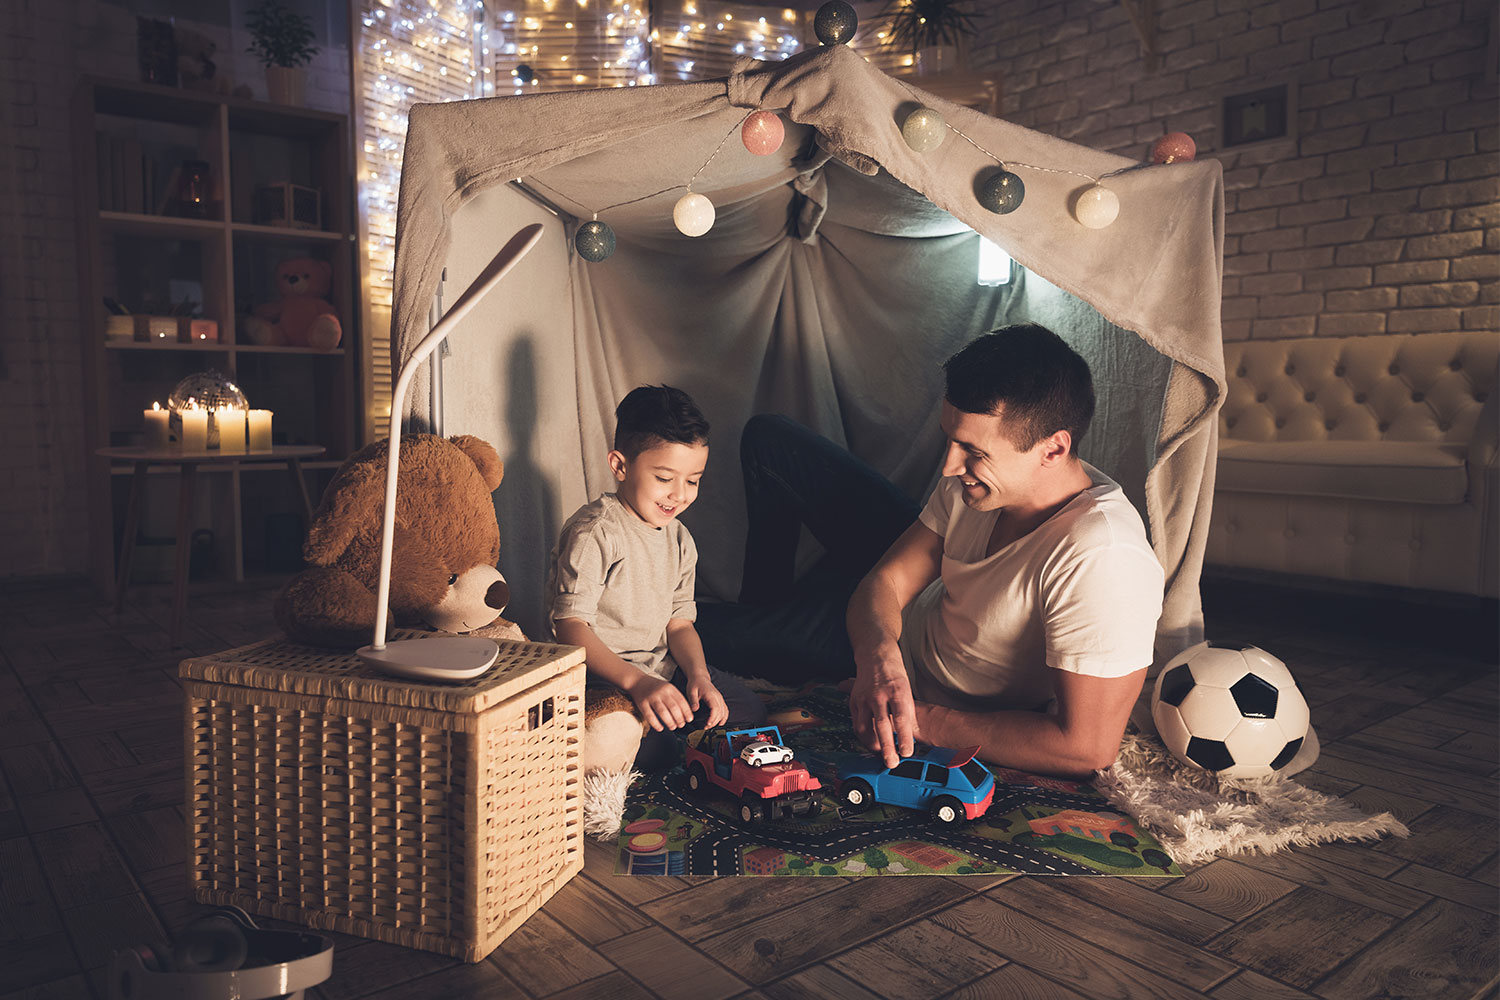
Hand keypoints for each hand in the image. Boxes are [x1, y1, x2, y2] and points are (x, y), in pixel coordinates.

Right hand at [628, 675, 694, 731]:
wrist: (637, 680)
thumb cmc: (654, 687)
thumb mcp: (667, 688)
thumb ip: (675, 697)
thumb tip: (685, 713)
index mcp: (669, 688)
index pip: (681, 701)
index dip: (686, 712)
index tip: (689, 719)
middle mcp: (661, 692)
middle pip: (673, 707)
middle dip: (679, 718)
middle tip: (681, 725)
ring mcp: (651, 697)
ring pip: (662, 711)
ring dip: (669, 722)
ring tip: (673, 727)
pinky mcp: (642, 703)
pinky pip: (649, 715)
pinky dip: (656, 723)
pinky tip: (660, 728)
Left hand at [685, 676, 728, 728]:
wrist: (699, 677)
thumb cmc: (695, 683)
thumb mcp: (691, 691)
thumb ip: (693, 701)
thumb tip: (694, 709)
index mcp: (711, 695)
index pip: (715, 709)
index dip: (712, 718)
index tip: (707, 724)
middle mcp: (718, 697)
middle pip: (720, 713)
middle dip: (714, 722)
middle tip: (705, 727)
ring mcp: (720, 698)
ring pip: (724, 712)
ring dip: (718, 721)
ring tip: (709, 725)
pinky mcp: (720, 700)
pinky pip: (725, 710)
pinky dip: (724, 717)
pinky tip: (720, 722)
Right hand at [849, 645, 915, 767]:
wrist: (875, 656)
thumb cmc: (894, 674)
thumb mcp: (907, 690)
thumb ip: (908, 712)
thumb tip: (911, 735)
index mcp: (896, 690)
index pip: (901, 718)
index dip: (904, 737)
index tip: (907, 752)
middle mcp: (878, 694)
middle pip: (881, 726)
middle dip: (887, 748)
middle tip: (892, 763)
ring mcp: (864, 697)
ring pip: (864, 728)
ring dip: (872, 745)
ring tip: (881, 755)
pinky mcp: (854, 701)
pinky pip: (856, 723)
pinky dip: (863, 736)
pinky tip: (870, 743)